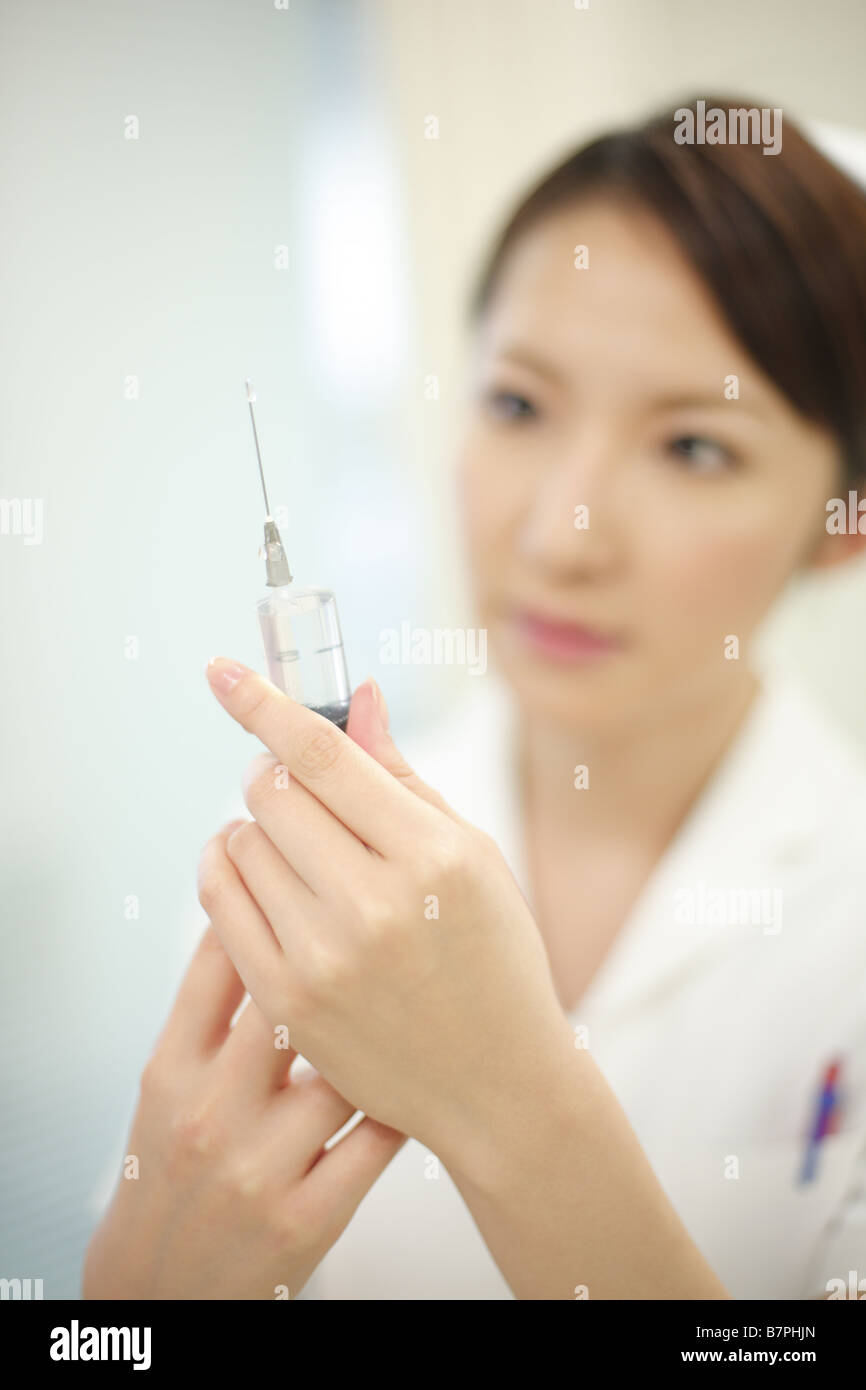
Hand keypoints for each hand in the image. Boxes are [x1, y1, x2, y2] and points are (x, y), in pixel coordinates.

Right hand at [82, 912, 404, 1299]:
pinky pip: (376, 1139)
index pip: (219, 959)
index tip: (323, 869)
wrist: (169, 1283)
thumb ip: (212, 1001)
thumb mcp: (170, 1079)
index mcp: (170, 1068)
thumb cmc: (178, 1159)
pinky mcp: (307, 1218)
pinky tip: (422, 1068)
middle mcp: (209, 1113)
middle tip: (391, 924)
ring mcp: (258, 1168)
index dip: (277, 901)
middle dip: (344, 954)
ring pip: (342, 1069)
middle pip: (286, 1001)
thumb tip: (267, 896)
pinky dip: (404, 1098)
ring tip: (417, 991)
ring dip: (386, 1027)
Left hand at [199, 659, 575, 1175]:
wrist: (498, 1083)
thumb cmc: (495, 956)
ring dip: (259, 828)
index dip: (263, 703)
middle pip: (272, 791)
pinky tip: (262, 874)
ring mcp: (323, 958)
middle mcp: (373, 904)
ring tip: (298, 852)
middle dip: (277, 775)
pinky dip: (231, 871)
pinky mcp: (288, 1001)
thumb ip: (404, 776)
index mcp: (432, 854)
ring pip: (242, 842)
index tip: (222, 671)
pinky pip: (220, 903)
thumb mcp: (474, 856)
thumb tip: (357, 697)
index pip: (323, 754)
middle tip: (301, 790)